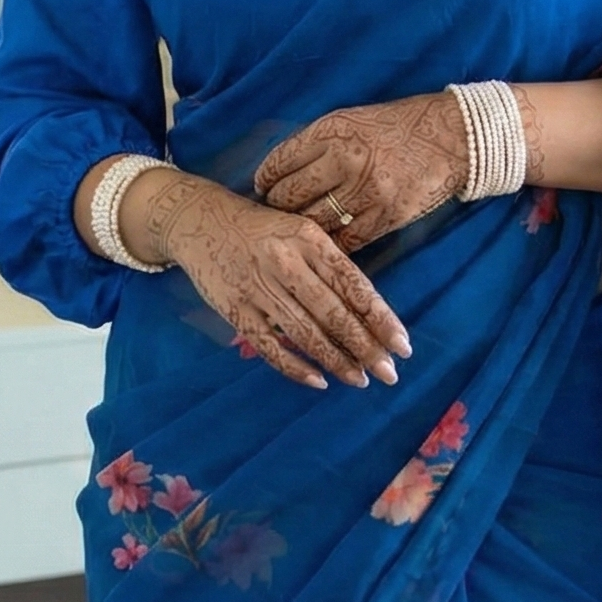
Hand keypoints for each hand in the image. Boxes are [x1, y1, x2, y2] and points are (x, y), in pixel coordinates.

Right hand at [135, 169, 412, 391]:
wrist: (199, 220)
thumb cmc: (263, 229)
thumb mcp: (301, 232)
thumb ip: (330, 266)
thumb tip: (370, 313)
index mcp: (309, 239)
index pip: (354, 285)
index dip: (380, 318)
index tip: (402, 345)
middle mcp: (287, 263)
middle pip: (333, 314)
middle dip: (366, 348)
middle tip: (389, 374)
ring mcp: (259, 288)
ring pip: (305, 333)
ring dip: (336, 361)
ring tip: (360, 380)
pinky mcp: (235, 309)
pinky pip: (269, 346)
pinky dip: (295, 366)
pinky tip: (318, 381)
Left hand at [251, 93, 474, 251]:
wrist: (453, 138)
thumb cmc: (398, 126)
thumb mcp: (351, 120)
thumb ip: (316, 142)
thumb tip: (281, 169)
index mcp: (333, 132)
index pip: (280, 162)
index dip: (265, 179)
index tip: (263, 186)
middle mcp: (346, 162)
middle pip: (290, 197)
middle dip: (276, 206)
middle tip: (275, 210)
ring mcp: (366, 193)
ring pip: (313, 222)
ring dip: (300, 227)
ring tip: (296, 227)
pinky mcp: (385, 219)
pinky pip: (344, 242)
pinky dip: (330, 243)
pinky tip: (323, 240)